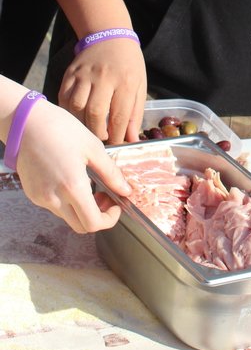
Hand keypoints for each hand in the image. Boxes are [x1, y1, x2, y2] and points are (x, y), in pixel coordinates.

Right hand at [16, 98, 131, 232]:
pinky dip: (66, 201)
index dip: (109, 220)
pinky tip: (70, 179)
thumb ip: (111, 173)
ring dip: (81, 208)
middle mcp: (54, 198)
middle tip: (104, 196)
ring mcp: (41, 198)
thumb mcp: (92, 147)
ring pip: (67, 216)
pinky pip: (53, 206)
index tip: (115, 205)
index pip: (92, 223)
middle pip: (80, 226)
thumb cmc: (61, 129)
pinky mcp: (33, 194)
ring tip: (88, 183)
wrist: (26, 123)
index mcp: (72, 187)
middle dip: (97, 216)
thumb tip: (126, 190)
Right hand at [58, 39, 146, 143]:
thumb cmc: (128, 65)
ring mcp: (85, 74)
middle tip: (100, 140)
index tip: (115, 145)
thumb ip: (135, 113)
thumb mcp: (139, 86)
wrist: (110, 36)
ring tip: (87, 129)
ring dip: (81, 123)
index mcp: (125, 81)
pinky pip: (64, 97)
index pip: (119, 116)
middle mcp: (104, 77)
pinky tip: (75, 116)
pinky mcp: (70, 73)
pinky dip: (68, 111)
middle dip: (97, 133)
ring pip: (76, 106)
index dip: (116, 136)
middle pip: (95, 113)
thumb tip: (131, 140)